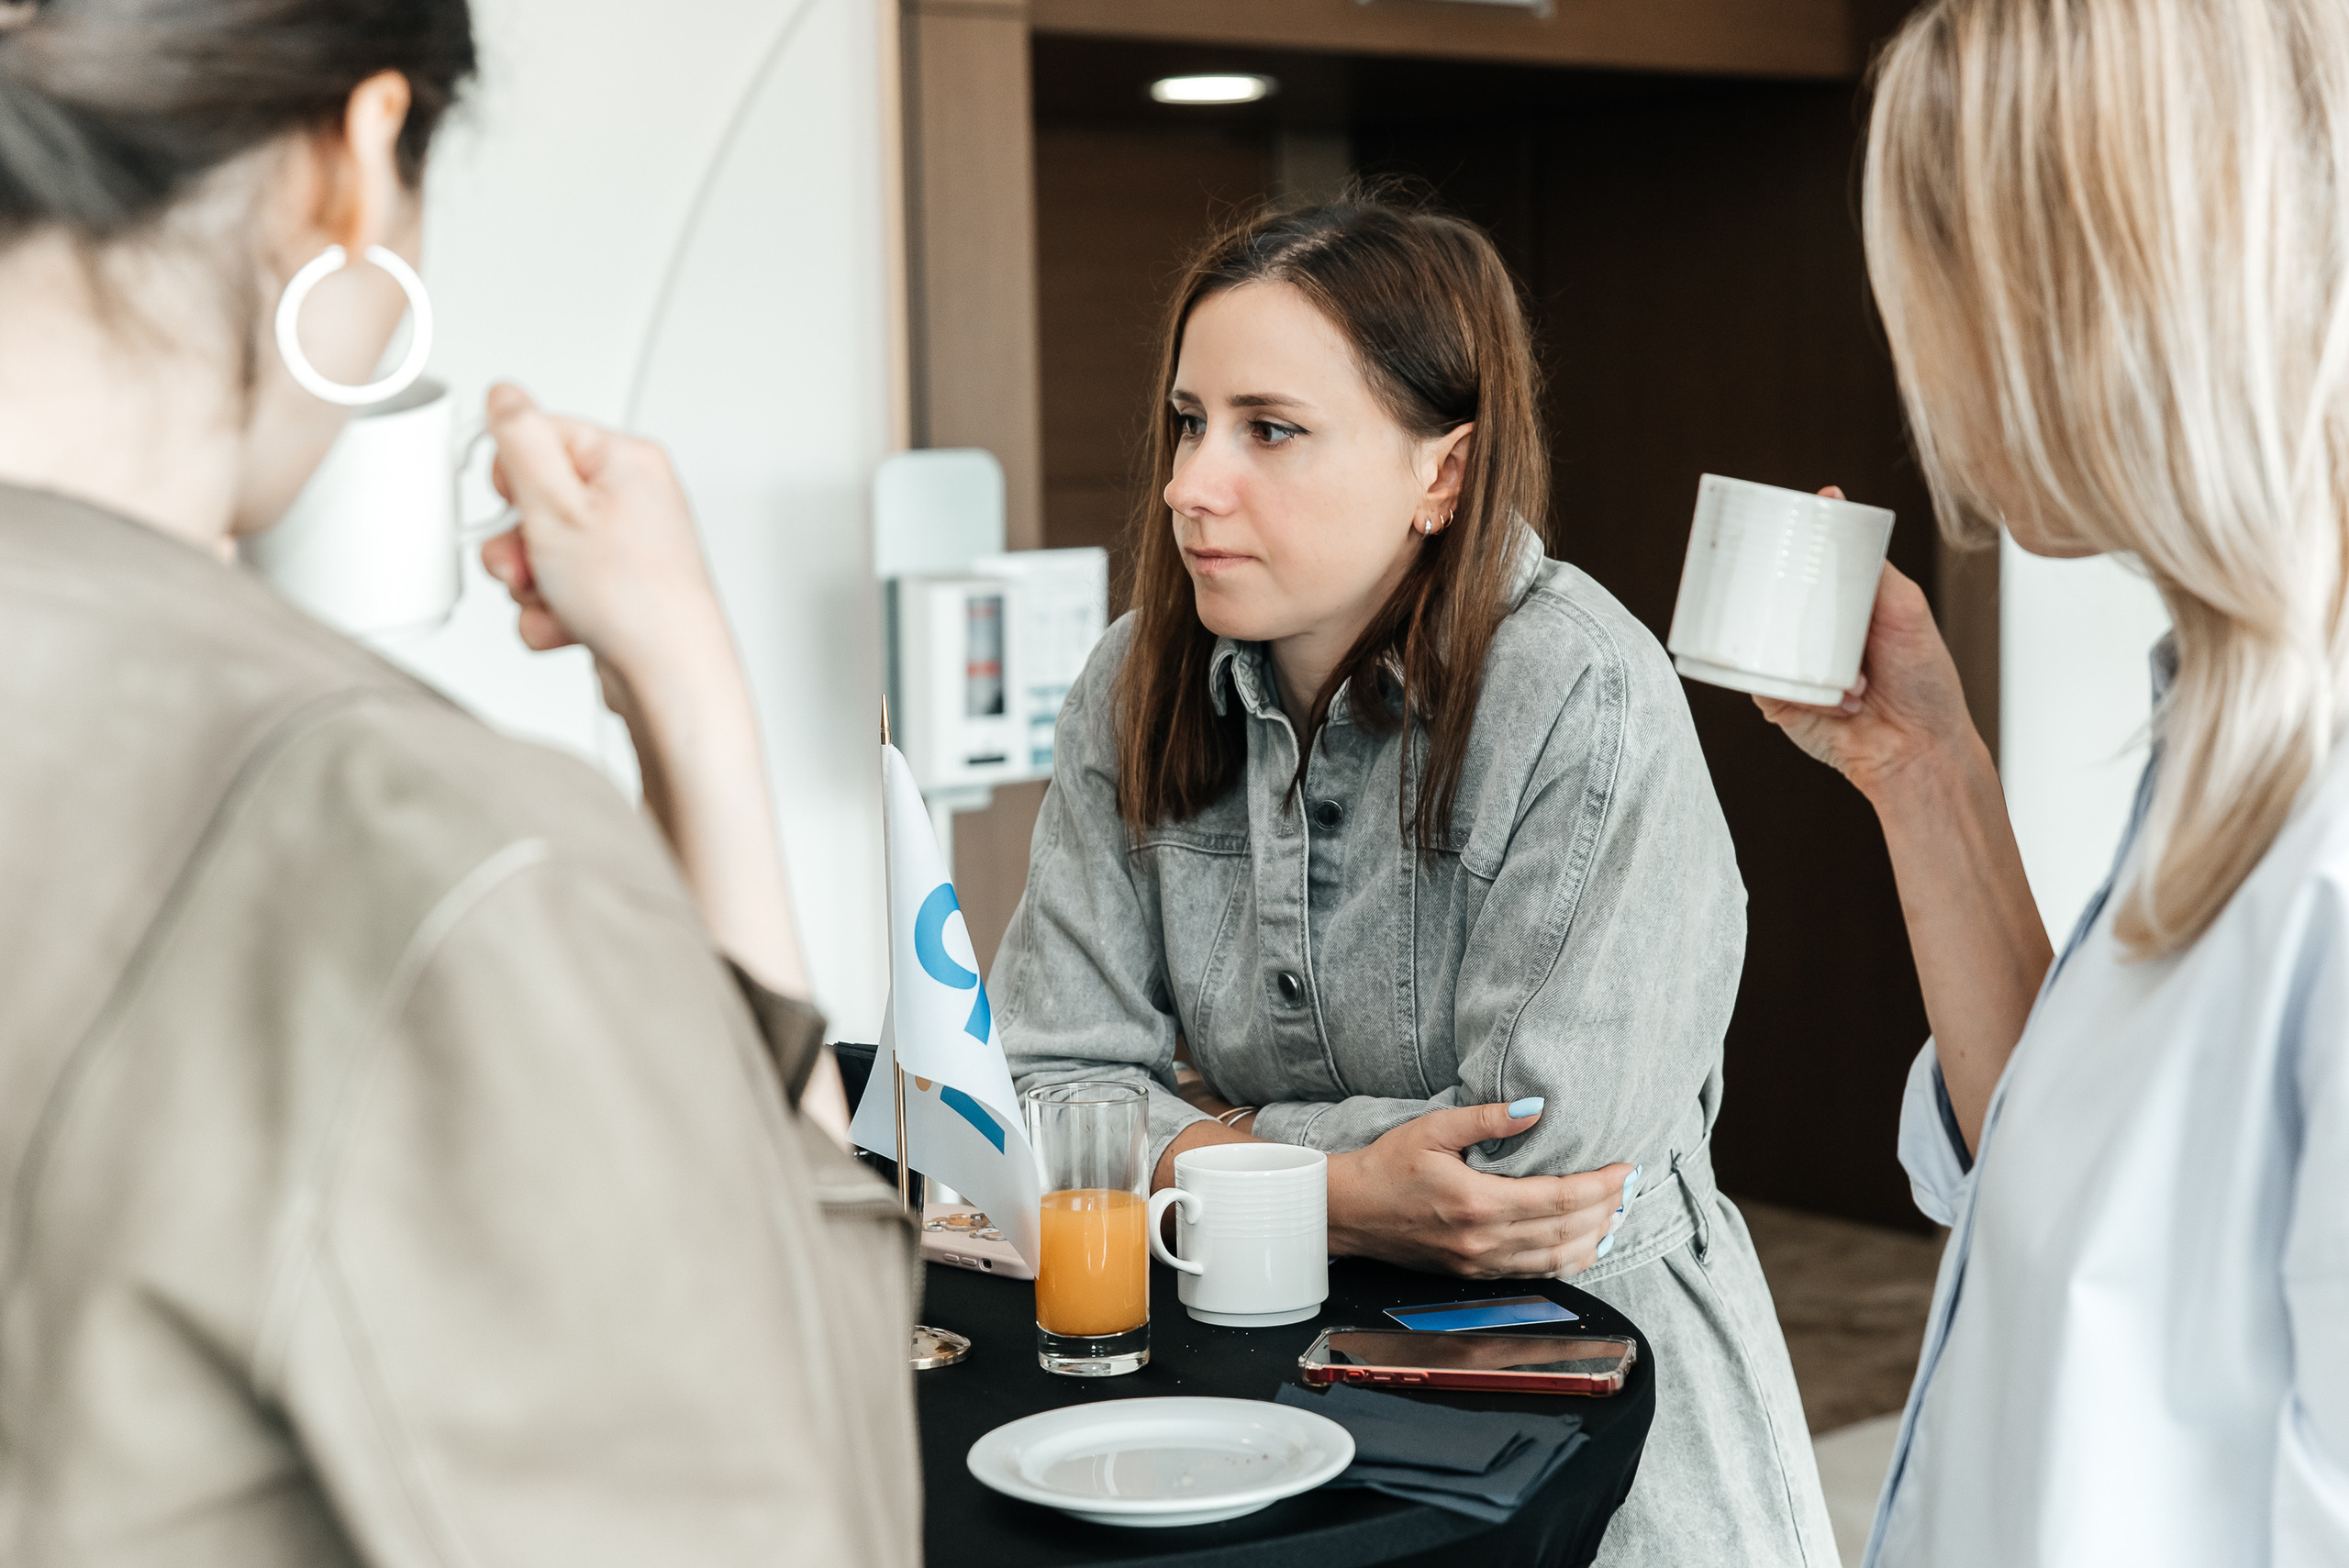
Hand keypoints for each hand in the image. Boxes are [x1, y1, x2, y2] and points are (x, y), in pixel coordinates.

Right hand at [479, 383, 728, 693]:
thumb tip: (506, 392)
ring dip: (530, 584)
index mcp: (626, 459)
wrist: (668, 676)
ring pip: (539, 552)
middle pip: (534, 499)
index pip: (538, 434)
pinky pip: (558, 590)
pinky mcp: (617, 589)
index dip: (512, 477)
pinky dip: (552, 613)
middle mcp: (632, 497)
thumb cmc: (631, 596)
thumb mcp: (556, 502)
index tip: (517, 505)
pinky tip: (570, 627)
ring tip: (556, 600)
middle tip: (530, 564)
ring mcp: (625, 547)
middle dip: (517, 542)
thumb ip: (520, 439)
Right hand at [1326, 1101, 1633, 1277]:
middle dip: (1607, 1209)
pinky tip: (1584, 1244)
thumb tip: (1536, 1107)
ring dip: (1594, 1238)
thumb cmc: (1387, 1165)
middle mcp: (1484, 1241)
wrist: (1350, 1212)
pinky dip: (1568, 1260)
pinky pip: (1535, 1273)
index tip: (1626, 1168)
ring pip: (1556, 1260)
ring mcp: (1480, 1264)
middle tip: (1631, 1186)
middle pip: (1566, 1231)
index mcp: (1477, 1203)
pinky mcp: (1475, 1275)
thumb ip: (1486, 1118)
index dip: (1600, 1185)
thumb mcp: (1432, 1128)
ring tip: (1617, 1213)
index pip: (1558, 1199)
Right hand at [1752, 489, 1980, 803]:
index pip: (1802, 566)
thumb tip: (1834, 505)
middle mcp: (1811, 633)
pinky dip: (1803, 691)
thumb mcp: (1905, 606)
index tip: (1781, 521)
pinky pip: (1764, 682)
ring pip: (1765, 641)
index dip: (1789, 546)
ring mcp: (1791, 665)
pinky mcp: (1776, 699)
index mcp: (1840, 606)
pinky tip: (1840, 703)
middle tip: (1812, 614)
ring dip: (1810, 659)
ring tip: (1856, 684)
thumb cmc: (1924, 682)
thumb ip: (1870, 564)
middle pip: (1772, 598)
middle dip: (1784, 599)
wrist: (1917, 750)